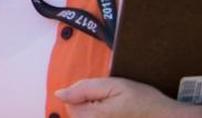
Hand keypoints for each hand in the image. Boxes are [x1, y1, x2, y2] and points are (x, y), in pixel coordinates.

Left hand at [57, 77, 201, 117]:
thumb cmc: (142, 101)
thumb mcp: (113, 86)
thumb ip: (84, 88)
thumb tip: (59, 93)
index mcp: (92, 116)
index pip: (70, 103)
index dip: (83, 93)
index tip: (101, 93)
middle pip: (77, 112)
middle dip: (89, 103)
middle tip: (111, 100)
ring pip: (87, 117)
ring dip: (96, 110)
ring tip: (116, 109)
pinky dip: (103, 114)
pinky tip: (117, 113)